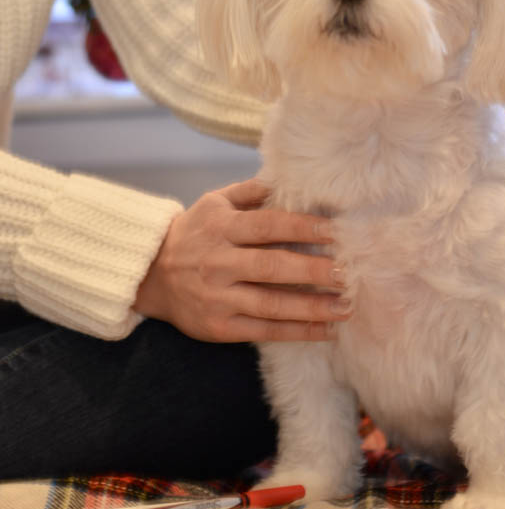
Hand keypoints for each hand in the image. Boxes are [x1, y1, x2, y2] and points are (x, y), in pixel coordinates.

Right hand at [134, 178, 348, 342]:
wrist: (151, 275)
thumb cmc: (194, 234)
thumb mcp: (214, 203)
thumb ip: (251, 191)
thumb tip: (289, 177)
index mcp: (222, 228)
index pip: (269, 226)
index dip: (305, 228)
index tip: (337, 232)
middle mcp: (219, 263)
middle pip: (274, 266)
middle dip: (315, 270)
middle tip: (349, 272)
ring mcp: (219, 298)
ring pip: (272, 304)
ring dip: (313, 307)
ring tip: (346, 306)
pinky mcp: (220, 326)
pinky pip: (265, 330)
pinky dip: (298, 331)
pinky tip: (326, 330)